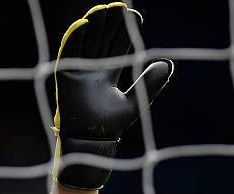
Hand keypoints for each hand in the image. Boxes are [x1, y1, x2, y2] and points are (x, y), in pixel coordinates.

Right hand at [53, 3, 173, 189]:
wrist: (93, 141)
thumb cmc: (112, 125)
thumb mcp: (135, 101)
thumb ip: (149, 84)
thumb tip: (167, 64)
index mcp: (108, 75)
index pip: (117, 47)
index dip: (125, 32)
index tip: (135, 18)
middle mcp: (93, 70)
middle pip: (102, 40)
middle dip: (110, 23)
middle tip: (120, 6)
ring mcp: (79, 71)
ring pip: (87, 42)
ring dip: (94, 25)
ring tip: (103, 9)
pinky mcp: (66, 76)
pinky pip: (69, 53)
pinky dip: (74, 38)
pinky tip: (83, 24)